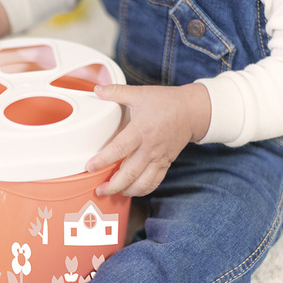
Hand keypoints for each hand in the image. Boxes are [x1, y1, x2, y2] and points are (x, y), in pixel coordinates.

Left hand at [87, 83, 210, 196]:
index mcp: (141, 130)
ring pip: (142, 183)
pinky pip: (154, 182)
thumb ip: (117, 92)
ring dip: (126, 191)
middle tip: (99, 190)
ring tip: (112, 193)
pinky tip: (130, 191)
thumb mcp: (140, 93)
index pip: (119, 149)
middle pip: (130, 173)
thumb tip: (97, 90)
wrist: (193, 111)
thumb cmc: (166, 102)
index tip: (90, 167)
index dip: (103, 160)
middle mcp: (150, 148)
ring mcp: (158, 158)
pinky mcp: (165, 163)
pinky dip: (142, 190)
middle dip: (113, 185)